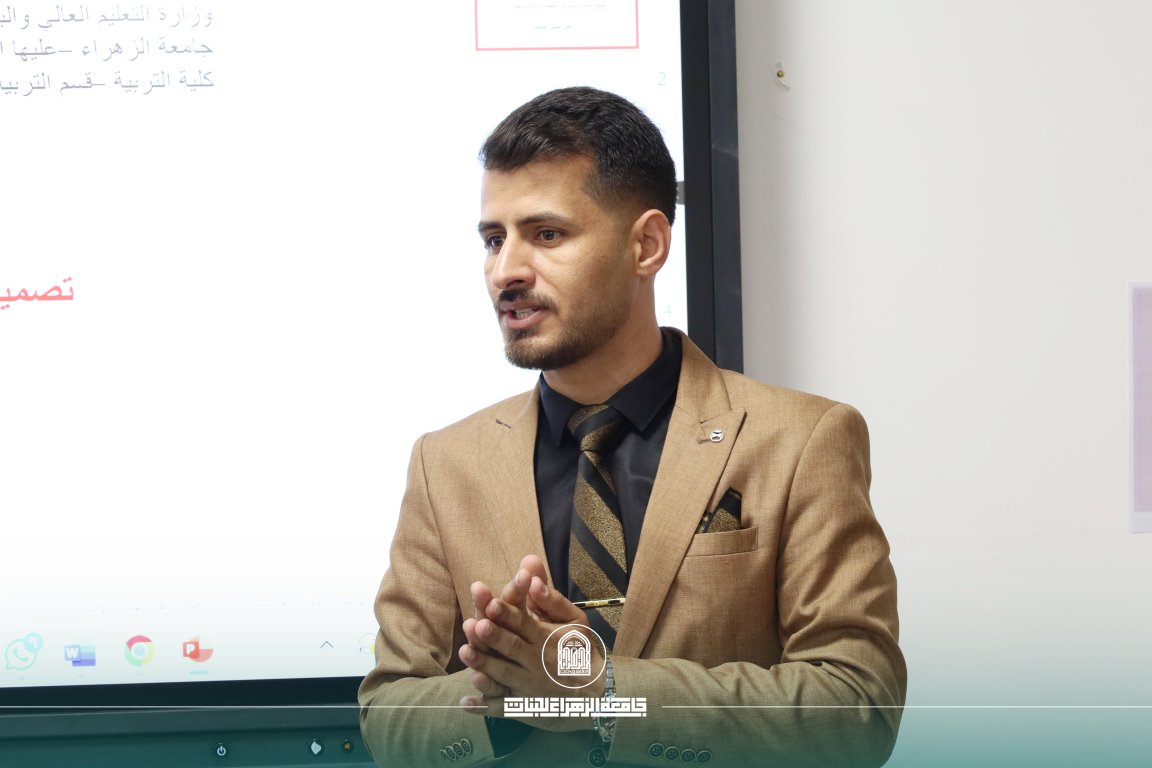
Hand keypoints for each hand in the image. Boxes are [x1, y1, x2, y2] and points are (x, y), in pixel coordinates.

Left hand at [459, 558, 603, 731]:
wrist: (598, 694)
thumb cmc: (582, 650)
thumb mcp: (575, 620)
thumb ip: (552, 599)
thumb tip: (533, 578)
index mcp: (547, 638)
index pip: (524, 623)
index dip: (508, 613)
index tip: (491, 603)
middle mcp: (537, 661)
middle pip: (512, 647)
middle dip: (494, 636)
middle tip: (476, 625)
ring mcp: (529, 686)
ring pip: (503, 675)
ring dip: (484, 665)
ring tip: (466, 653)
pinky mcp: (523, 706)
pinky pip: (502, 707)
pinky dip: (484, 705)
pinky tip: (465, 703)